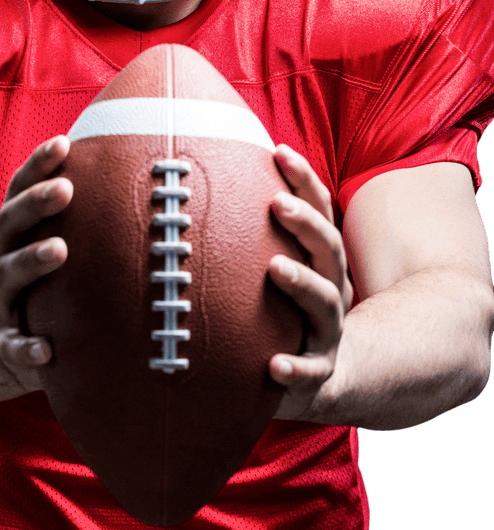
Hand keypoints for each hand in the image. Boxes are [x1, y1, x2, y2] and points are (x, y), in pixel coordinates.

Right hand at [0, 135, 72, 392]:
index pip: (19, 190)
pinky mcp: (4, 344)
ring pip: (6, 277)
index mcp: (14, 233)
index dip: (37, 165)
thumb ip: (85, 216)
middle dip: (35, 203)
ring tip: (60, 248)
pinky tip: (46, 350)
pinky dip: (26, 348)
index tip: (64, 142)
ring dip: (31, 261)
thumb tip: (141, 162)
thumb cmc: (48, 284)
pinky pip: (11, 347)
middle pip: (9, 223)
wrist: (7, 346)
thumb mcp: (56, 246)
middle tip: (66, 188)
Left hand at [267, 145, 353, 421]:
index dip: (304, 180)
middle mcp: (330, 289)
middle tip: (277, 204)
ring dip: (302, 282)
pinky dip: (294, 369)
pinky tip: (272, 365)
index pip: (319, 212)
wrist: (322, 378)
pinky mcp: (318, 373)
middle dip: (305, 223)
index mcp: (320, 261)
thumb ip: (248, 234)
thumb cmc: (284, 313)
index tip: (278, 151)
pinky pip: (310, 373)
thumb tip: (198, 177)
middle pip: (329, 249)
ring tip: (275, 268)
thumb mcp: (276, 269)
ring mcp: (328, 332)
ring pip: (325, 304)